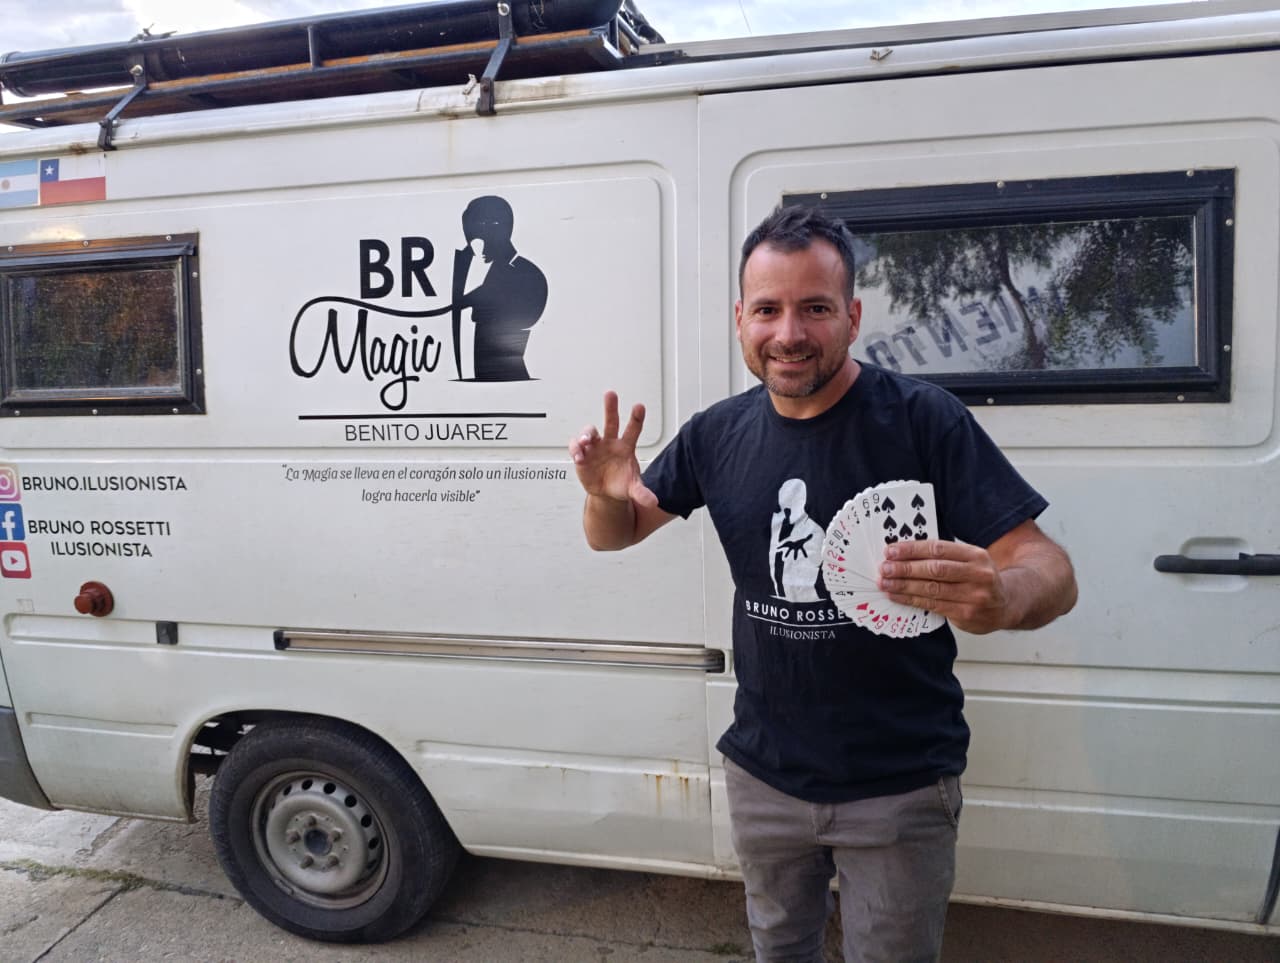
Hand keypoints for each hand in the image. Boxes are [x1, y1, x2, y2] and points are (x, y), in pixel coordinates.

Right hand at [569, 391, 657, 509]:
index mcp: (626, 447)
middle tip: (610, 394)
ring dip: (587, 433)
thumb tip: (653, 502)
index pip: (633, 429)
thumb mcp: (633, 489)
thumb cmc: (621, 484)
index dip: (636, 418)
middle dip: (610, 407)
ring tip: (587, 441)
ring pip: (590, 432)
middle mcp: (610, 442)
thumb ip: (642, 493)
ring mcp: (595, 447)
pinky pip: (576, 447)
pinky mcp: (582, 454)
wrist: (606, 493)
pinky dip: (576, 449)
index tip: (639, 406)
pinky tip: (579, 455)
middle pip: (611, 421)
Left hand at [877, 539, 1009, 634]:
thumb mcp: (970, 561)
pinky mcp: (967, 614)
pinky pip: (933, 605)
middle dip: (905, 568)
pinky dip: (911, 600)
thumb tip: (904, 553)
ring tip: (885, 582)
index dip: (912, 549)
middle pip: (935, 569)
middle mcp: (978, 574)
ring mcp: (974, 596)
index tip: (892, 551)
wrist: (1007, 605)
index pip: (939, 549)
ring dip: (904, 586)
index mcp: (976, 555)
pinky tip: (897, 596)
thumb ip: (945, 556)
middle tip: (885, 567)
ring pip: (932, 589)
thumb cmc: (979, 579)